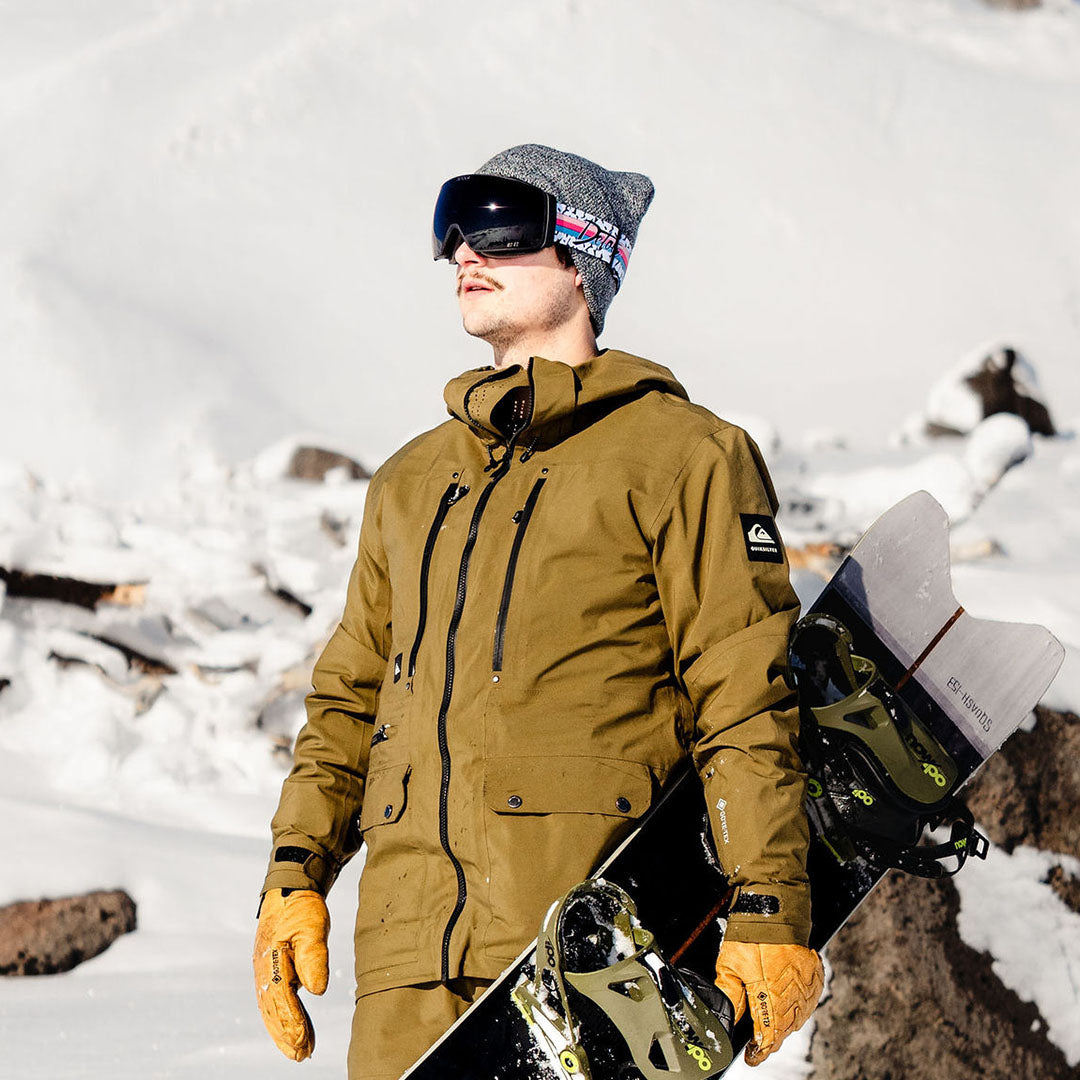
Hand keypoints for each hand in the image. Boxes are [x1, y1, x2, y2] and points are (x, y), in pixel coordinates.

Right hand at [253, 888, 329, 1060]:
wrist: (290, 890)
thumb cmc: (302, 907)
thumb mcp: (312, 927)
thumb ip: (313, 957)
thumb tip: (316, 991)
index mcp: (271, 959)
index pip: (281, 997)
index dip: (291, 1020)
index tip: (303, 1040)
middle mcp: (263, 969)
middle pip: (272, 1009)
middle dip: (286, 1035)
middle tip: (301, 1055)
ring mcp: (265, 971)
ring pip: (272, 1009)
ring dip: (284, 1032)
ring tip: (300, 1052)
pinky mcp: (272, 971)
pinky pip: (276, 1000)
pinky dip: (284, 1018)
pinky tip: (296, 1030)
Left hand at [714, 940, 824, 1065]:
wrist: (775, 912)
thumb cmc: (752, 937)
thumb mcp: (730, 965)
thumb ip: (731, 995)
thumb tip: (730, 1019)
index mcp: (772, 998)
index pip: (768, 1037)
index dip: (759, 1050)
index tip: (752, 1056)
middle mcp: (793, 997)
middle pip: (783, 1030)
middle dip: (770, 1036)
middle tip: (758, 1037)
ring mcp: (807, 989)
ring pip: (796, 1018)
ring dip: (784, 1022)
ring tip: (770, 1017)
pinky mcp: (815, 979)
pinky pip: (807, 1002)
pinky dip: (796, 1006)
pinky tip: (786, 1002)